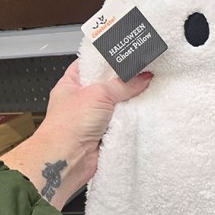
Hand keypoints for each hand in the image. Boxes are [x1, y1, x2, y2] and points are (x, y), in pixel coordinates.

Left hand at [0, 60, 152, 208]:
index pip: (91, 64)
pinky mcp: (105, 134)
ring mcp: (94, 118)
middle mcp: (82, 100)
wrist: (67, 159)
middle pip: (109, 84)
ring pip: (118, 105)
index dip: (108, 59)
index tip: (127, 54)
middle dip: (125, 82)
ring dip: (130, 103)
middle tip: (144, 72)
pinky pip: (123, 123)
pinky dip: (132, 120)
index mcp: (72, 84)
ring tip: (147, 91)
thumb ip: (122, 84)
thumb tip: (142, 77)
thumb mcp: (98, 94)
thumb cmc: (67, 126)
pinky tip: (143, 113)